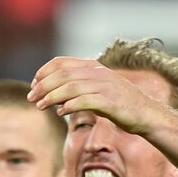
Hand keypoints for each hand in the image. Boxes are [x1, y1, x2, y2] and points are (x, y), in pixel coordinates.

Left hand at [28, 57, 165, 133]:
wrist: (145, 113)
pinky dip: (70, 106)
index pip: (62, 62)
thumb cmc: (119, 103)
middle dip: (43, 86)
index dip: (44, 72)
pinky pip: (85, 101)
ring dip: (52, 97)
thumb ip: (79, 86)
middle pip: (63, 75)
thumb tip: (55, 93)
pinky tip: (60, 113)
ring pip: (71, 87)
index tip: (33, 84)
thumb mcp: (98, 89)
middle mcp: (98, 73)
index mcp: (93, 67)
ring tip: (40, 106)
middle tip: (31, 97)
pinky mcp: (109, 102)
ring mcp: (104, 87)